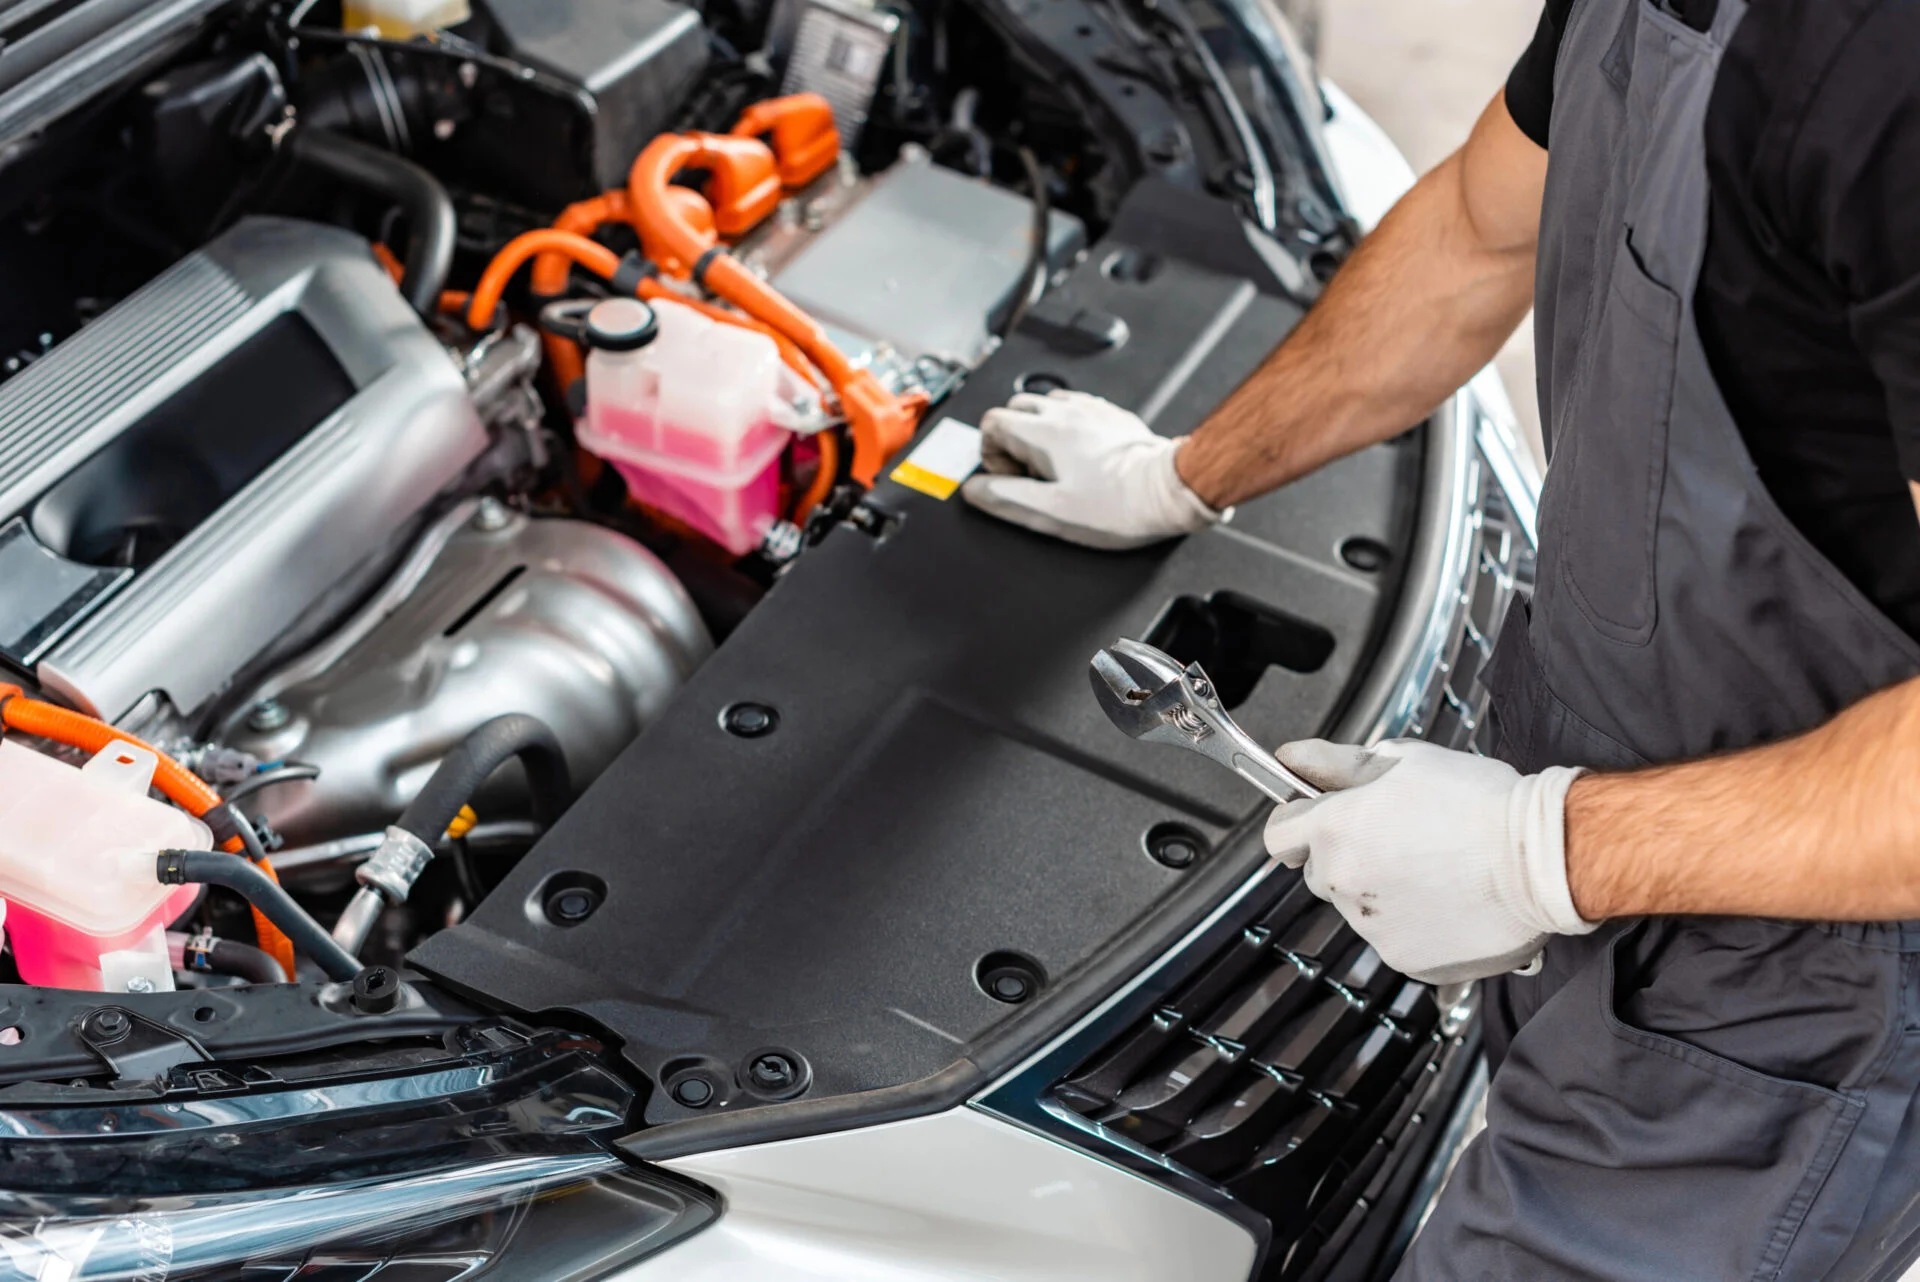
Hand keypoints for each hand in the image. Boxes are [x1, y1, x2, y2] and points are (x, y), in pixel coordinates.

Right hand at [960, 390, 1224, 549]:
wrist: (1169, 491)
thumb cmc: (1118, 506)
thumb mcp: (1051, 513)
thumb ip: (1005, 498)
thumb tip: (975, 490)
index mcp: (1043, 433)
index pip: (991, 422)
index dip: (991, 453)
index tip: (1010, 478)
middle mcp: (1064, 413)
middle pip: (1014, 409)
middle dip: (1011, 440)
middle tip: (1030, 474)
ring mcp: (1090, 410)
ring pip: (1045, 405)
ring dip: (1039, 431)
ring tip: (1055, 467)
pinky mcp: (1111, 415)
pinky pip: (1076, 409)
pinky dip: (1067, 428)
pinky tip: (1080, 457)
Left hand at [1264, 738, 1594, 983]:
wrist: (1543, 860)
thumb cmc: (1481, 804)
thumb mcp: (1403, 760)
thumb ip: (1336, 763)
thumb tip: (1293, 758)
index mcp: (1336, 830)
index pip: (1279, 835)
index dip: (1299, 824)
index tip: (1319, 820)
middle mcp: (1344, 882)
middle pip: (1321, 874)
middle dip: (1347, 857)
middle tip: (1398, 839)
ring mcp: (1372, 926)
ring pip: (1359, 907)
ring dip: (1382, 891)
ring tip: (1435, 868)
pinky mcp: (1405, 959)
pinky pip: (1394, 939)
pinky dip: (1413, 925)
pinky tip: (1448, 899)